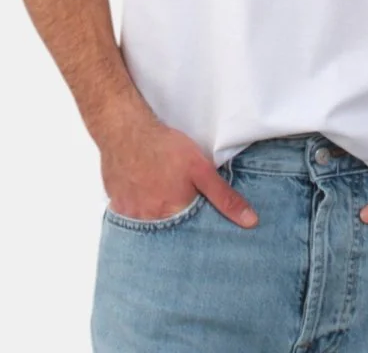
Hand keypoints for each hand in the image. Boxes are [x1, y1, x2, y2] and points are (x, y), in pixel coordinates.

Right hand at [99, 109, 258, 228]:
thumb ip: (224, 197)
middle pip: (169, 234)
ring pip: (149, 228)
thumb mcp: (201, 169)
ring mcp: (130, 216)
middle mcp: (149, 221)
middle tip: (178, 206)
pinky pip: (130, 219)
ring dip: (157, 219)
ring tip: (162, 199)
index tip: (202, 228)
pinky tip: (144, 196)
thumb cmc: (165, 147)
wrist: (126, 130)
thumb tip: (251, 221)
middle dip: (177, 227)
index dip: (198, 232)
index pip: (191, 237)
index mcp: (173, 215)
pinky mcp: (117, 206)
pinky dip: (139, 211)